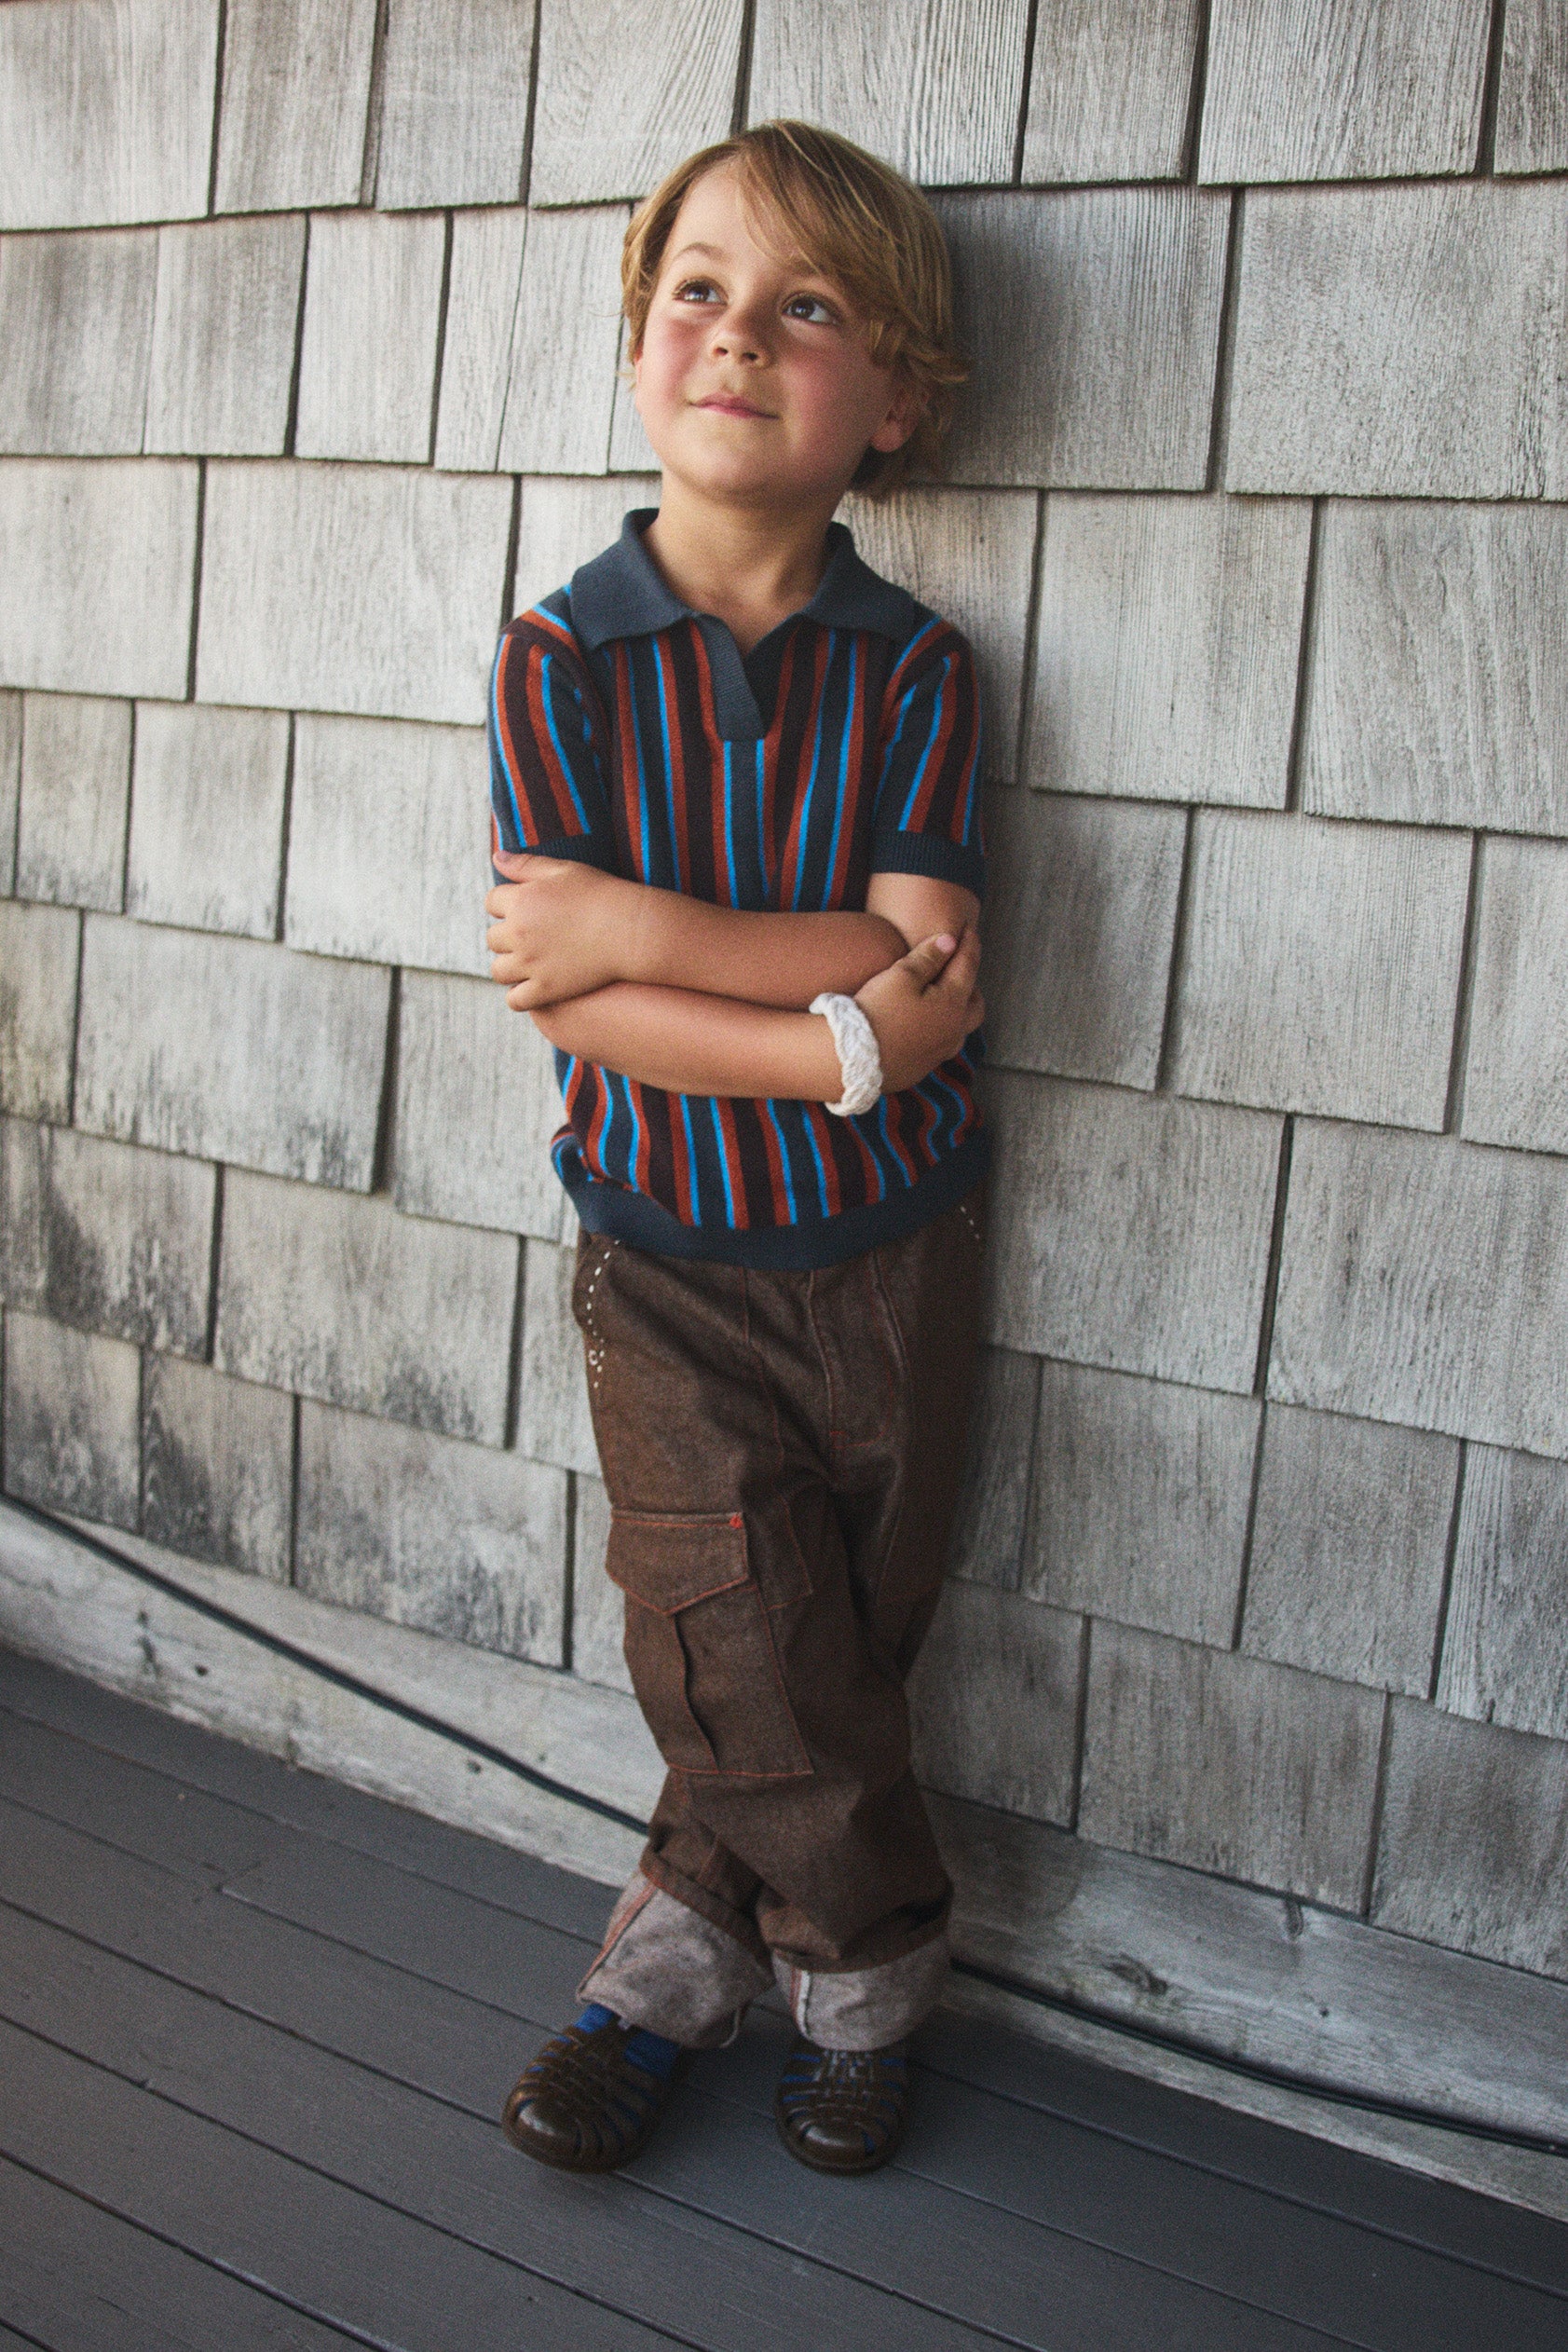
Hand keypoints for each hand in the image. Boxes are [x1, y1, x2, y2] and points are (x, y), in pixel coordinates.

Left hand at [485, 854, 629, 1007]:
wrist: (630, 929)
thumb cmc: (600, 894)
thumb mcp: (563, 869)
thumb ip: (525, 864)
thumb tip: (495, 855)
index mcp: (521, 900)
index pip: (491, 902)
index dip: (505, 905)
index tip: (524, 909)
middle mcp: (519, 933)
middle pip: (492, 937)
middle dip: (507, 936)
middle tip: (530, 937)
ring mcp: (531, 964)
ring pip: (498, 970)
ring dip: (509, 966)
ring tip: (528, 964)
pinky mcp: (546, 989)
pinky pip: (515, 1000)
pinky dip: (518, 996)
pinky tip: (532, 988)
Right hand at [853, 926, 982, 1093]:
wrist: (855, 1059)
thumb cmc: (878, 1011)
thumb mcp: (901, 976)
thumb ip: (928, 957)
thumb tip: (950, 941)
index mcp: (952, 1003)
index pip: (968, 966)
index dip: (970, 945)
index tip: (969, 930)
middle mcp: (953, 1030)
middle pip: (975, 1004)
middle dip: (972, 983)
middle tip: (963, 968)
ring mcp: (940, 1052)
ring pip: (961, 1029)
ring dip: (960, 1011)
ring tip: (946, 999)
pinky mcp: (922, 1067)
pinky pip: (942, 1046)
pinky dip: (942, 1030)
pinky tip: (926, 1026)